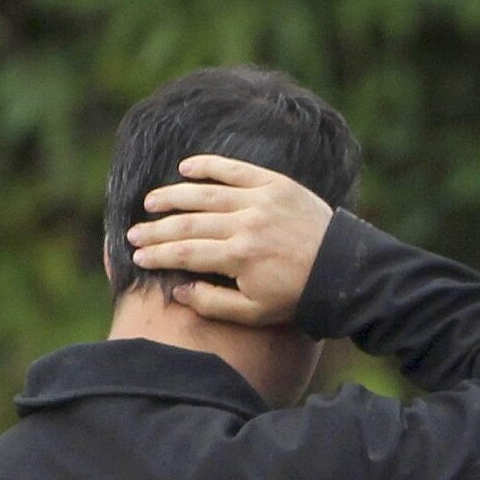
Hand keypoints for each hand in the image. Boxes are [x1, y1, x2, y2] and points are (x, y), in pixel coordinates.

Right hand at [126, 155, 335, 325]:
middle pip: (188, 223)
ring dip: (173, 197)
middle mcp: (246, 224)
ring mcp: (260, 201)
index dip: (158, 254)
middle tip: (134, 234)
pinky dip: (208, 166)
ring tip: (150, 203)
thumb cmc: (299, 296)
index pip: (185, 252)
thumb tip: (178, 290)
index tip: (137, 257)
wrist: (345, 271)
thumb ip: (214, 303)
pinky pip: (234, 169)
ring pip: (204, 194)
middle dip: (156, 229)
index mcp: (240, 257)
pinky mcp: (276, 185)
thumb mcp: (257, 313)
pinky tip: (185, 169)